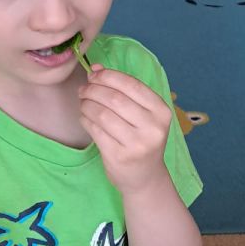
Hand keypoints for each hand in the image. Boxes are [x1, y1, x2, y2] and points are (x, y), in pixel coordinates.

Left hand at [79, 66, 171, 194]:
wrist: (145, 177)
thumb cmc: (142, 140)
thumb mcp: (143, 115)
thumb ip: (123, 91)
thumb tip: (96, 68)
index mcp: (161, 111)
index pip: (132, 84)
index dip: (108, 76)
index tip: (94, 74)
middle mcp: (152, 127)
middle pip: (115, 98)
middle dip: (93, 90)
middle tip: (83, 90)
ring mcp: (136, 144)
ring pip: (102, 114)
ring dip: (87, 104)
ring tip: (83, 103)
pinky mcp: (118, 156)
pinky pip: (95, 130)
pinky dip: (85, 120)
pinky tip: (85, 117)